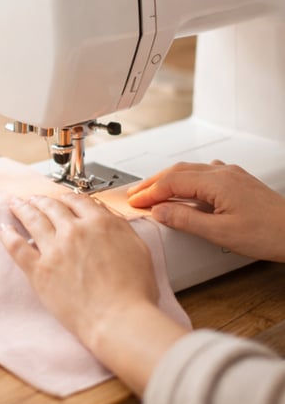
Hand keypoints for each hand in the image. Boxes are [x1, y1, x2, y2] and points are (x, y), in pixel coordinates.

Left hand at [0, 193, 188, 394]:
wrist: (118, 320)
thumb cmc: (134, 292)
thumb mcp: (138, 249)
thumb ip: (120, 227)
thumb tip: (106, 215)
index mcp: (99, 223)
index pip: (77, 201)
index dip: (67, 198)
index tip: (61, 198)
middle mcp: (74, 231)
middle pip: (52, 206)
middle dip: (41, 200)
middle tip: (35, 199)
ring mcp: (54, 249)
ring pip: (32, 219)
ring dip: (22, 208)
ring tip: (16, 204)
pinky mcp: (39, 270)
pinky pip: (17, 246)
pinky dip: (8, 235)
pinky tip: (4, 229)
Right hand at [127, 161, 284, 261]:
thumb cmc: (269, 234)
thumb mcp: (221, 234)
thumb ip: (186, 220)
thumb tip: (160, 211)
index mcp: (215, 182)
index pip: (171, 182)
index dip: (149, 192)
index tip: (135, 202)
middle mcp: (222, 173)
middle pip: (177, 171)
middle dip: (153, 182)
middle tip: (136, 195)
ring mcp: (231, 174)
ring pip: (190, 169)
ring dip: (168, 179)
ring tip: (153, 190)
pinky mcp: (238, 181)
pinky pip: (204, 172)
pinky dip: (186, 178)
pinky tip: (186, 185)